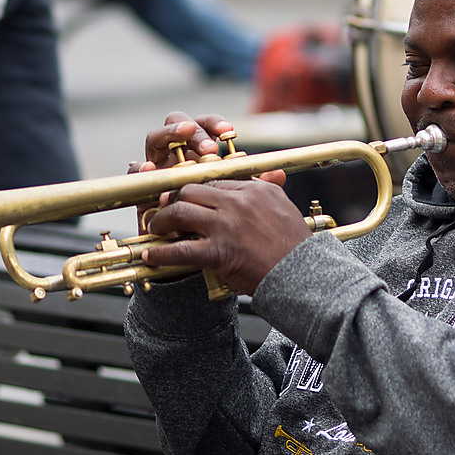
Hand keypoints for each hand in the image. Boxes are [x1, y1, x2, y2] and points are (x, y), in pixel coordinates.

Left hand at [142, 177, 309, 295]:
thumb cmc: (295, 246)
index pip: (214, 181)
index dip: (195, 190)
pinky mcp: (219, 252)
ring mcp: (227, 226)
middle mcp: (238, 203)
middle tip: (164, 210)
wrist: (303, 275)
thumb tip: (259, 179)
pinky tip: (151, 254)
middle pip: (191, 190)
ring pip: (180, 212)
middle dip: (173, 199)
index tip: (185, 197)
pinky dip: (161, 252)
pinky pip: (181, 249)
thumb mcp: (283, 208)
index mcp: (254, 190)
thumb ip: (267, 190)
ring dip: (162, 220)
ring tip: (156, 228)